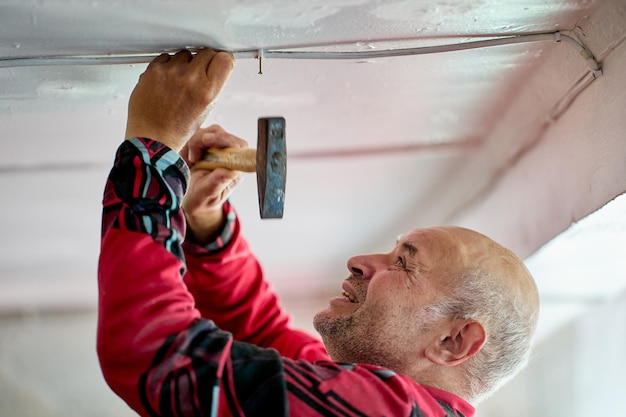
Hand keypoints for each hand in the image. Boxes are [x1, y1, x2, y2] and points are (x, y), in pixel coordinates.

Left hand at [125, 49, 234, 151]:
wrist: (152, 137)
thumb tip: (214, 65)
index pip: (224, 59)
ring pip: (185, 54)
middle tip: (197, 75)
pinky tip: (166, 82)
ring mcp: (171, 72)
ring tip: (178, 83)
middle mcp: (191, 78)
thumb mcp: (206, 109)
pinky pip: (166, 57)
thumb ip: (212, 85)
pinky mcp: (154, 70)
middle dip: (204, 61)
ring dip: (184, 64)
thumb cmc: (178, 128)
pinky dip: (167, 66)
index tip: (218, 62)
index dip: (222, 59)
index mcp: (208, 91)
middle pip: (206, 52)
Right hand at [181, 125, 247, 243]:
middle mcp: (227, 153)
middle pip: (220, 132)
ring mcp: (215, 146)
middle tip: (193, 157)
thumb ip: (216, 184)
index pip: (238, 145)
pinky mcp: (202, 142)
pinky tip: (187, 158)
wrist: (191, 200)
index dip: (225, 139)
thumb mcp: (206, 196)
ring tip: (190, 162)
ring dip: (194, 143)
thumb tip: (230, 172)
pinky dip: (187, 144)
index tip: (207, 140)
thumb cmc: (202, 200)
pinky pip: (194, 133)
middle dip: (203, 140)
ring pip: (206, 131)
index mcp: (235, 166)